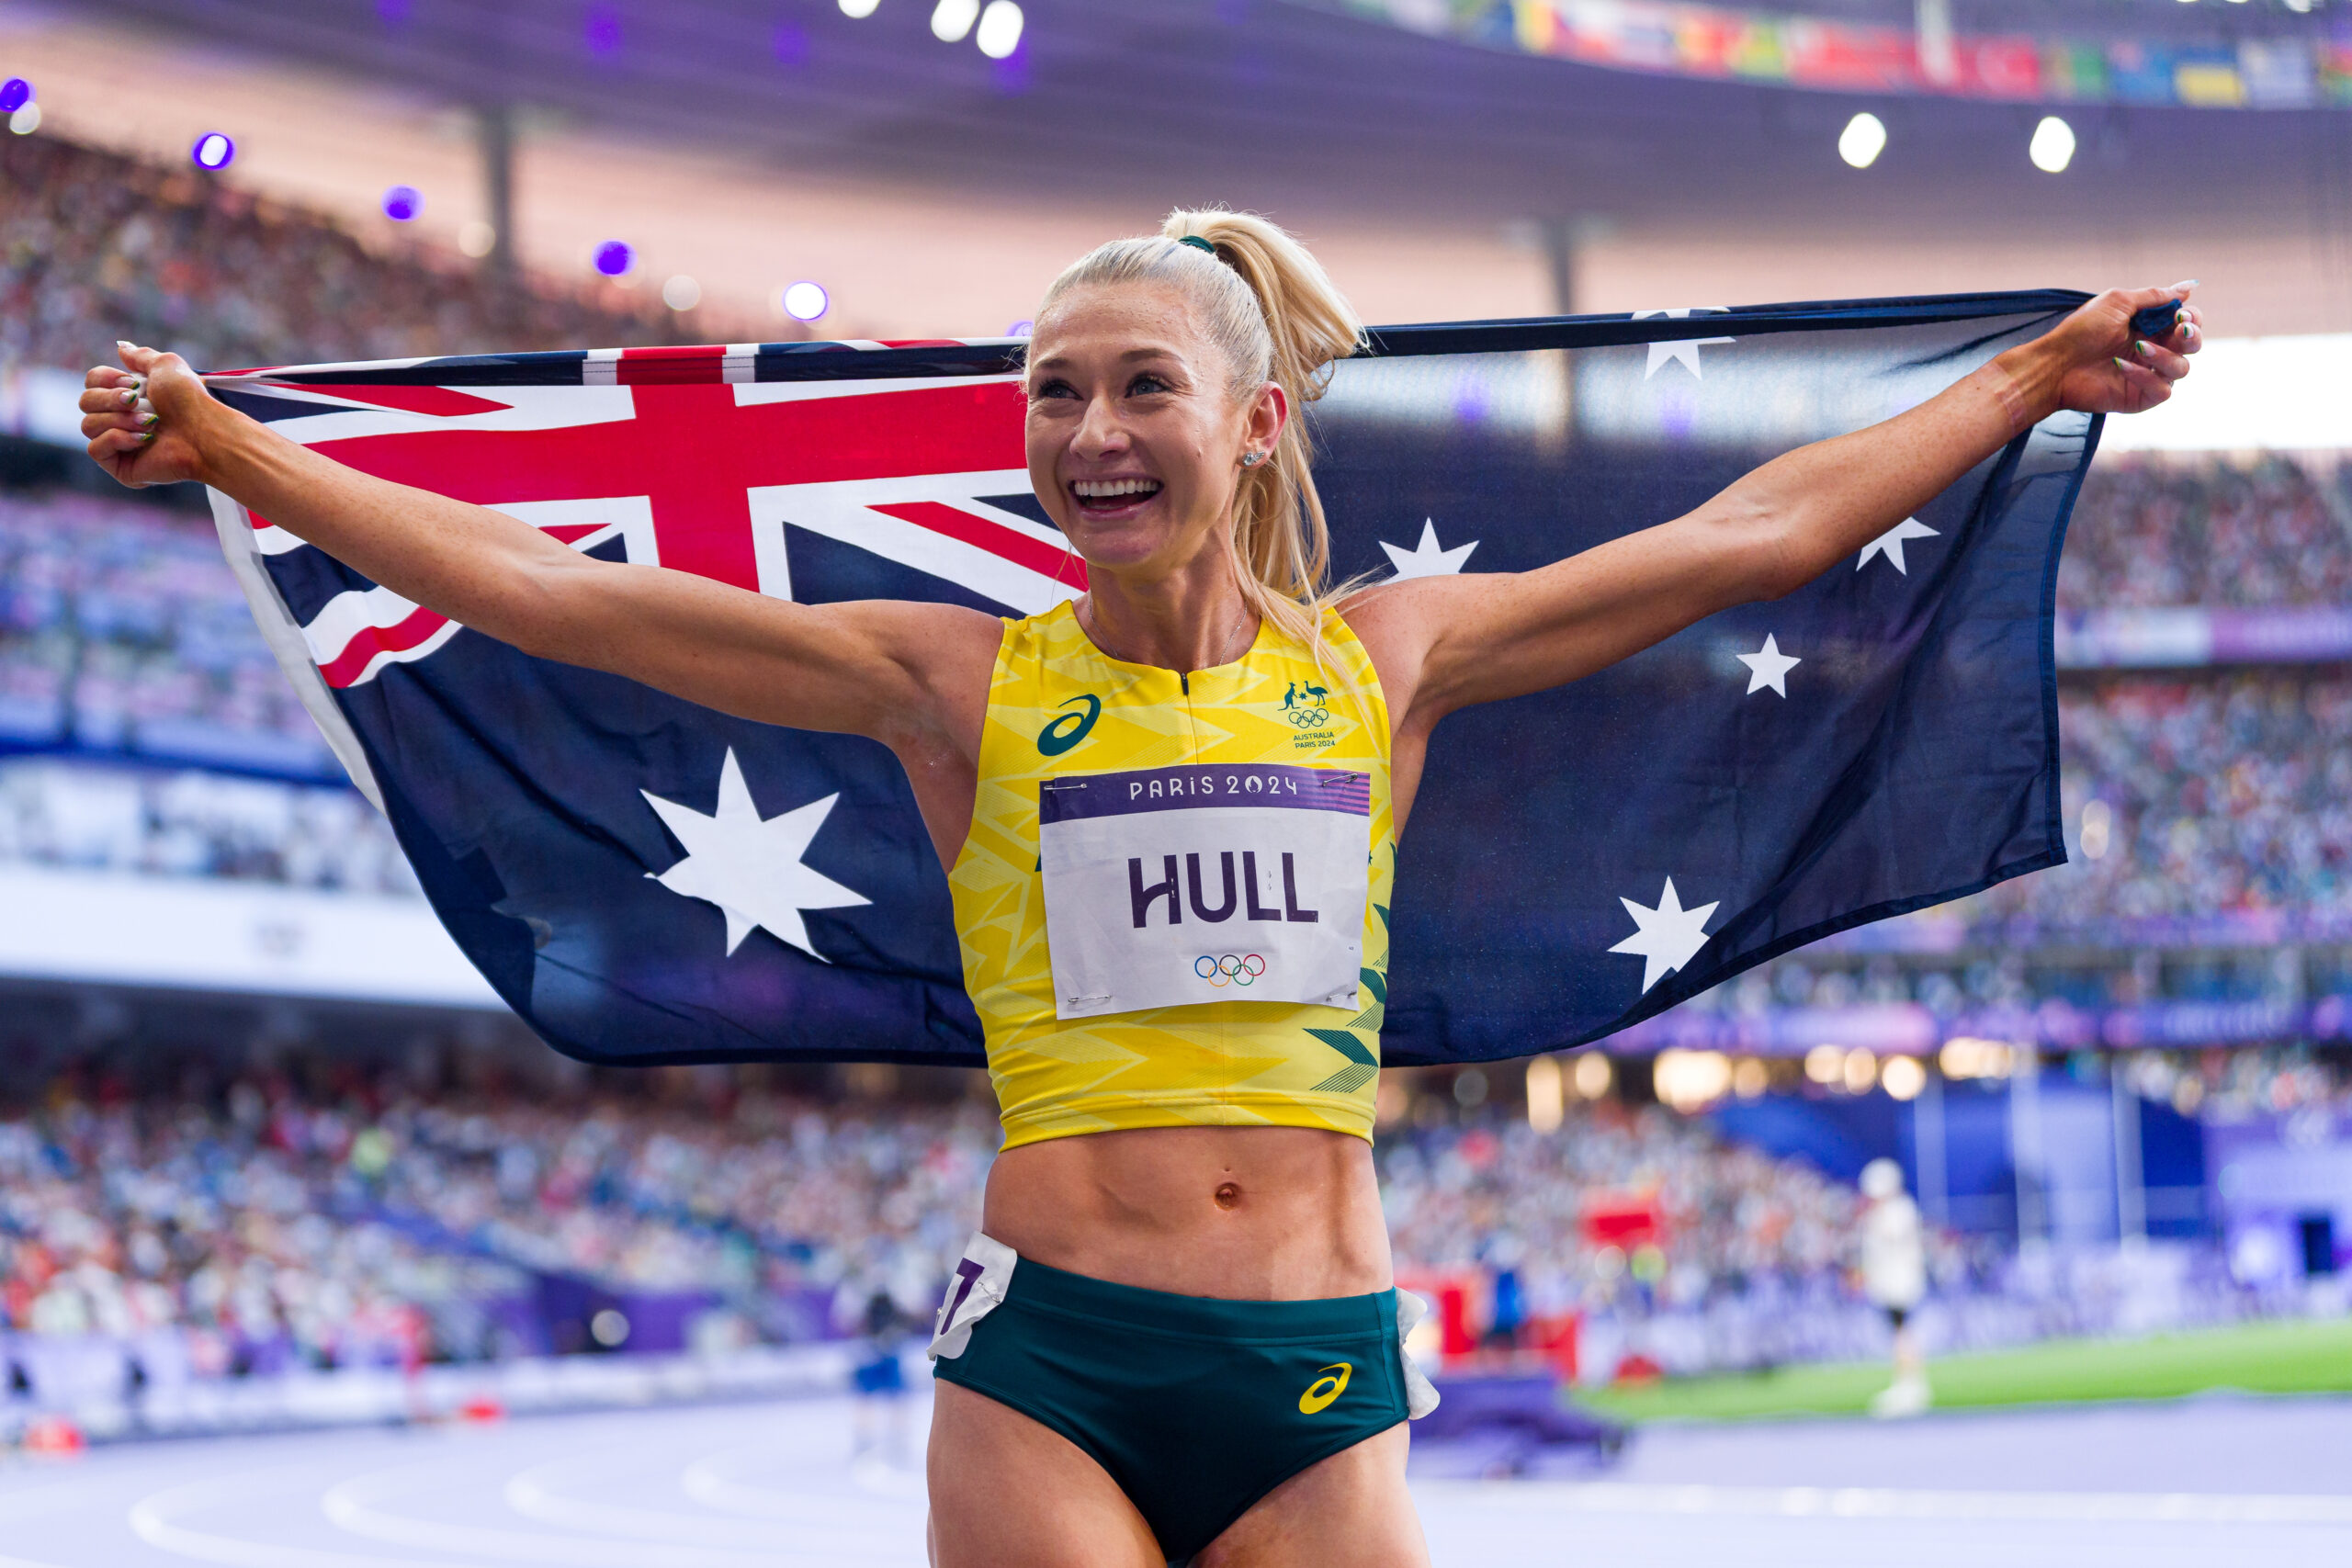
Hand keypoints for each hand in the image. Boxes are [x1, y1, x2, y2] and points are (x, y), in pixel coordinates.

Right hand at [80, 342, 217, 487]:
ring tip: (150, 424)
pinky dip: (117, 440)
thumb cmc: (189, 400)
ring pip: (88, 425)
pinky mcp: (121, 467)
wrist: (204, 432)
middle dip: (112, 400)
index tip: (132, 383)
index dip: (105, 379)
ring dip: (120, 420)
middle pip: (85, 402)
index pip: (90, 382)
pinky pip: (95, 449)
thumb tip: (121, 347)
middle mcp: (120, 419)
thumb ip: (141, 356)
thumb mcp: (165, 365)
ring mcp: (119, 444)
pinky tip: (143, 440)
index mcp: (127, 396)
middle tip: (136, 402)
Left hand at [2037, 283, 2199, 417]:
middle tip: (2180, 329)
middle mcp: (2153, 350)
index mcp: (2150, 326)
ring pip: (2182, 368)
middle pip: (2193, 345)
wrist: (2053, 365)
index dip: (2192, 317)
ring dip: (2165, 355)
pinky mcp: (2139, 398)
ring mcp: (2147, 375)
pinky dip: (2144, 376)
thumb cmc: (2080, 331)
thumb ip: (2154, 296)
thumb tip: (2189, 287)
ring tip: (2139, 348)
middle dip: (2191, 336)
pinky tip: (2120, 366)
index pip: (2187, 322)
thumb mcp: (2117, 303)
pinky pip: (2162, 390)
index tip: (2181, 313)